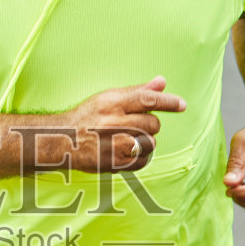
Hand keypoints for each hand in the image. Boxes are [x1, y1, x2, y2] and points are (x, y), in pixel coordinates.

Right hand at [65, 75, 185, 173]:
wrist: (62, 141)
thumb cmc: (88, 116)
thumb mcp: (108, 97)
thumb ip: (137, 91)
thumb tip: (162, 82)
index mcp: (112, 103)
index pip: (148, 100)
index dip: (168, 102)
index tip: (182, 105)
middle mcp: (114, 123)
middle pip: (152, 124)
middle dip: (150, 124)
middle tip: (135, 124)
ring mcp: (114, 144)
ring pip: (150, 143)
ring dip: (145, 141)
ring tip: (128, 138)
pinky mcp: (114, 163)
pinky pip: (143, 160)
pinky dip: (141, 156)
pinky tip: (127, 151)